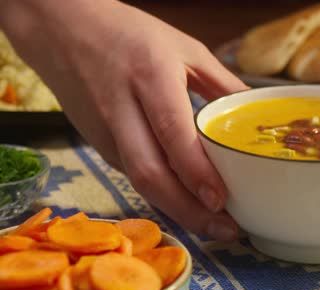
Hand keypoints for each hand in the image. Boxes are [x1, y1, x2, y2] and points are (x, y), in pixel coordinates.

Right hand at [0, 1, 246, 239]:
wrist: (62, 29)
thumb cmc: (129, 33)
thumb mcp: (185, 48)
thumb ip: (222, 83)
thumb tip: (256, 112)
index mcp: (150, 76)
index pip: (172, 132)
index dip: (195, 171)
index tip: (221, 200)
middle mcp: (122, 108)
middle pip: (150, 173)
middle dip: (189, 210)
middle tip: (226, 229)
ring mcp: (105, 130)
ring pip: (138, 182)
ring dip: (176, 211)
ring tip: (214, 226)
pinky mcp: (97, 144)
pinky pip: (132, 176)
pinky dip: (161, 196)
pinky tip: (187, 205)